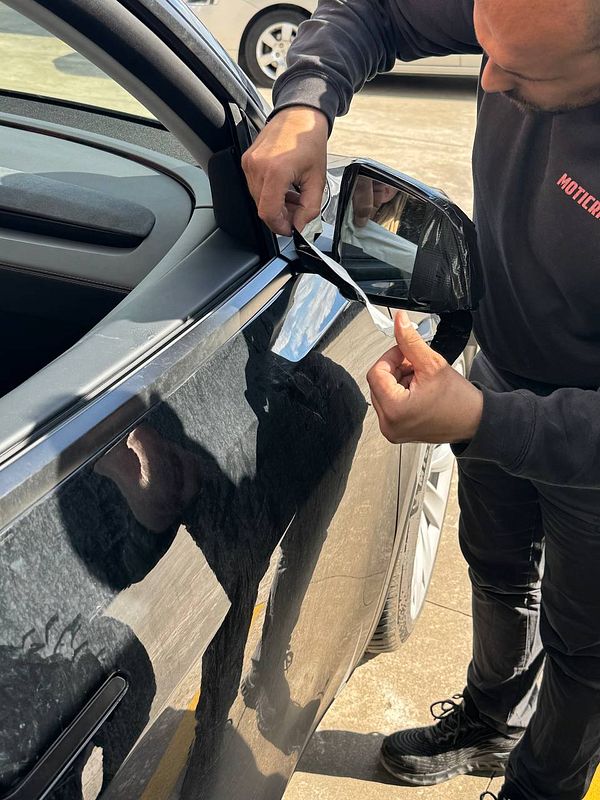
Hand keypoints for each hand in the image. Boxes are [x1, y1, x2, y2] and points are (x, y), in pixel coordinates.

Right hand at [241, 106, 327, 234]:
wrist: (299, 115)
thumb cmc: (309, 140)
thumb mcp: (317, 179)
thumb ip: (310, 208)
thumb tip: (300, 226)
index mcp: (275, 171)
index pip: (268, 213)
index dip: (280, 226)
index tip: (291, 229)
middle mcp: (257, 167)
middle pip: (262, 208)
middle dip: (281, 216)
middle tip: (297, 212)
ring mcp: (249, 163)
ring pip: (258, 199)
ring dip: (275, 205)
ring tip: (293, 197)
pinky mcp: (247, 161)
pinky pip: (255, 187)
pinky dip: (269, 193)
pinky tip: (284, 188)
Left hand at [367, 311, 482, 443]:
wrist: (475, 420)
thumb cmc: (459, 401)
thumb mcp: (432, 364)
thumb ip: (410, 341)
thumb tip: (399, 321)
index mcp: (394, 410)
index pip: (376, 373)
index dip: (391, 358)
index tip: (406, 354)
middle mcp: (388, 424)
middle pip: (378, 383)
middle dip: (396, 370)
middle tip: (417, 367)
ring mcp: (392, 429)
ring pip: (383, 392)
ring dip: (399, 380)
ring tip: (421, 381)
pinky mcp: (396, 430)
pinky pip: (389, 404)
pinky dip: (400, 393)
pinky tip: (419, 392)